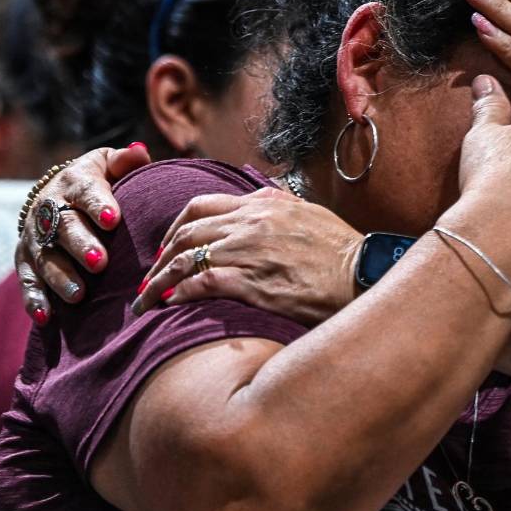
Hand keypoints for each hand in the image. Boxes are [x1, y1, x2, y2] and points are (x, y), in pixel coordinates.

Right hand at [15, 143, 150, 323]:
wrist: (57, 196)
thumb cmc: (97, 181)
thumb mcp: (108, 164)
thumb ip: (125, 161)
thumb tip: (140, 152)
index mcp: (74, 183)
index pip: (87, 192)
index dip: (99, 205)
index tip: (114, 219)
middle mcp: (49, 209)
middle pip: (64, 228)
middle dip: (81, 245)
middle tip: (100, 262)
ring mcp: (35, 237)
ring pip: (45, 258)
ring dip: (61, 277)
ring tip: (80, 295)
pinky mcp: (25, 260)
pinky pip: (27, 281)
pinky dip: (34, 298)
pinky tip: (46, 316)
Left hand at [133, 188, 362, 323]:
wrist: (364, 273)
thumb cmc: (341, 250)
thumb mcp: (308, 213)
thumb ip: (278, 206)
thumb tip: (258, 204)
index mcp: (263, 204)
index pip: (201, 206)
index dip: (174, 228)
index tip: (168, 247)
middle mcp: (250, 222)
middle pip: (185, 232)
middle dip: (160, 256)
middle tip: (150, 278)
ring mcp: (249, 251)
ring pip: (185, 259)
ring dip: (159, 281)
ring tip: (147, 300)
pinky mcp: (252, 283)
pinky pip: (201, 284)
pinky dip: (179, 294)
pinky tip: (170, 306)